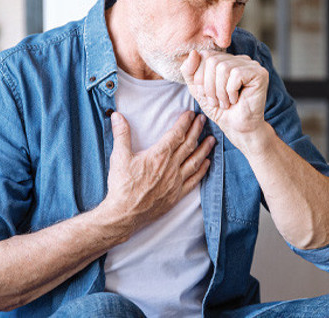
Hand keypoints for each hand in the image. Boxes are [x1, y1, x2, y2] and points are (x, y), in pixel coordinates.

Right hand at [101, 110, 214, 231]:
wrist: (124, 214)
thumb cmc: (121, 186)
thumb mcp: (119, 157)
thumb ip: (121, 134)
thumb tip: (117, 116)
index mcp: (158, 155)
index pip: (176, 134)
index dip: (185, 123)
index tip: (191, 114)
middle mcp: (171, 167)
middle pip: (188, 145)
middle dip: (197, 130)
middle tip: (203, 120)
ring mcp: (176, 182)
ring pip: (195, 161)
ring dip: (204, 149)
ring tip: (212, 139)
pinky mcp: (176, 195)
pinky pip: (194, 180)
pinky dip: (202, 170)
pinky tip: (207, 164)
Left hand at [179, 50, 268, 143]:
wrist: (237, 127)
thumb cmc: (219, 109)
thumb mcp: (197, 89)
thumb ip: (189, 71)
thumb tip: (193, 52)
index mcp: (225, 59)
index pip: (204, 55)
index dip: (200, 77)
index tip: (206, 95)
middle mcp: (239, 58)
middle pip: (212, 61)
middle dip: (209, 86)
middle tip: (216, 101)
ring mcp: (251, 64)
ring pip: (223, 68)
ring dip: (220, 91)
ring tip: (225, 102)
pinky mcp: (260, 73)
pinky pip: (236, 74)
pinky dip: (231, 92)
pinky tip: (236, 100)